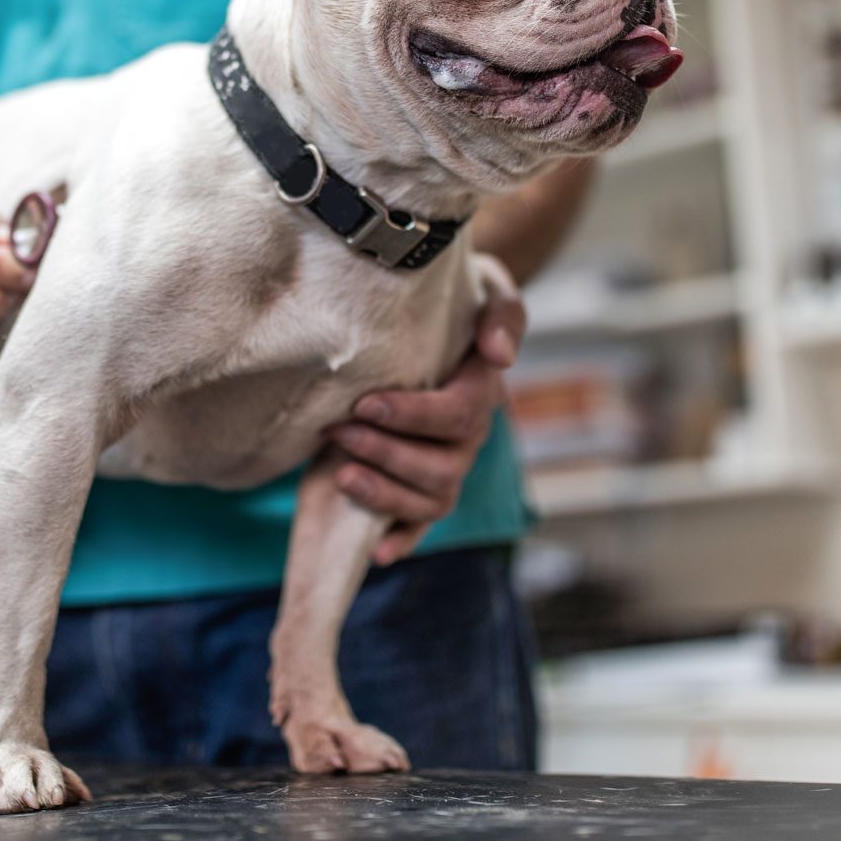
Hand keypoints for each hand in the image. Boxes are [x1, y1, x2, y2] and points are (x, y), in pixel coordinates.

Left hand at [328, 281, 527, 565]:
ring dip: (384, 493)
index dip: (411, 415)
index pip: (456, 415)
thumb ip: (502, 315)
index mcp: (482, 392)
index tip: (364, 403)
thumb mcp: (488, 288)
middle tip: (337, 431)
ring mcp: (450, 468)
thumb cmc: (458, 301)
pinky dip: (401, 541)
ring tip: (341, 473)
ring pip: (431, 500)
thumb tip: (500, 356)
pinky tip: (376, 552)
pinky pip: (421, 526)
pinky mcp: (425, 489)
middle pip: (440, 466)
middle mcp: (469, 438)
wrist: (434, 317)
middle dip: (385, 452)